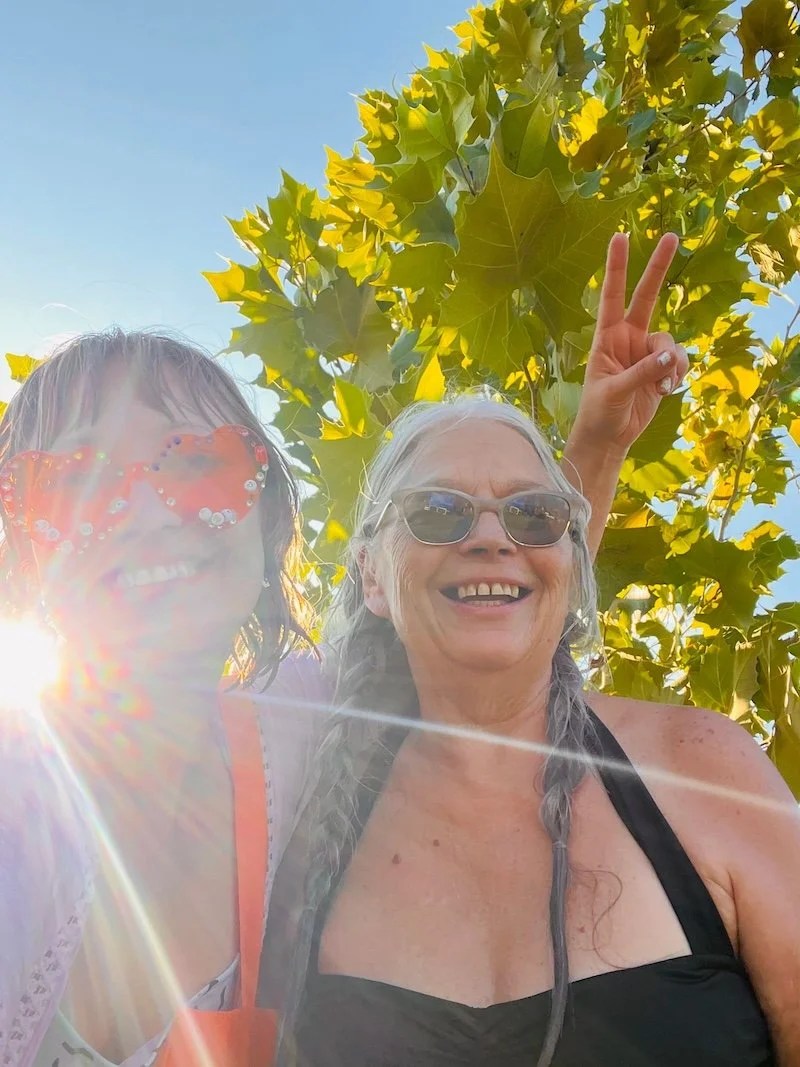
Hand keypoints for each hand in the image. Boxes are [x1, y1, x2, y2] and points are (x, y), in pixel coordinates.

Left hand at [572, 232, 688, 453]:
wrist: (608, 438)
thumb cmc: (599, 412)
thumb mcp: (615, 391)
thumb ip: (643, 372)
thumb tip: (670, 357)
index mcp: (607, 338)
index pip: (612, 295)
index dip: (616, 266)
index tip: (620, 237)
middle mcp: (628, 339)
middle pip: (647, 297)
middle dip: (658, 268)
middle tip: (671, 236)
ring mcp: (646, 353)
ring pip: (671, 342)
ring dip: (672, 363)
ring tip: (662, 386)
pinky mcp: (661, 369)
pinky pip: (679, 361)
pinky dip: (677, 375)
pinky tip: (665, 391)